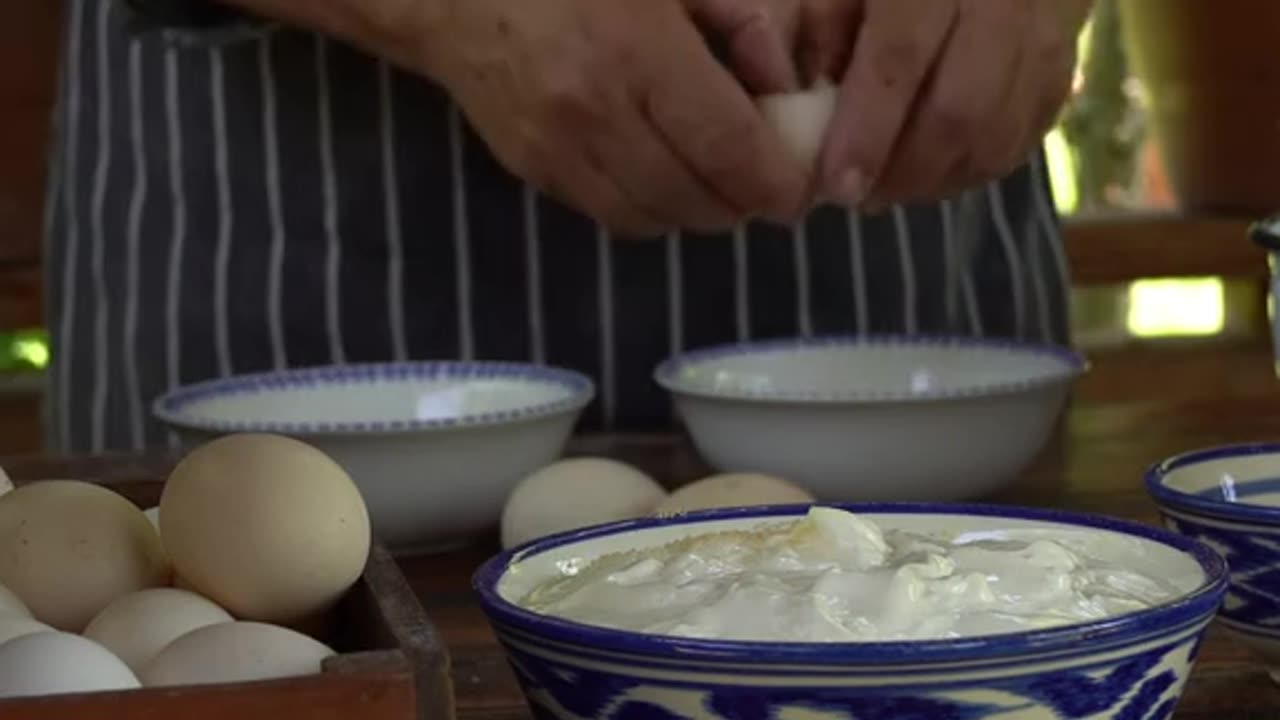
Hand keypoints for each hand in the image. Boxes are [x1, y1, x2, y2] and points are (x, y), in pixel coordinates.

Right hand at [411, 0, 812, 234]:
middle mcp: (596, 114)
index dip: (776, 183)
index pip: (730, 150)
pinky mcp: (532, 172)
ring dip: (697, 211)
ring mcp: (558, 152)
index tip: (800, 187)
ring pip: (656, 220)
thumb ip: (738, 21)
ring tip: (716, 181)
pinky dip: (651, 208)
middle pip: (698, 200)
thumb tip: (784, 88)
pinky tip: (662, 174)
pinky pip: (612, 216)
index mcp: (639, 52)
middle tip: (764, 181)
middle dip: (743, 203)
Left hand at [817, 0, 1091, 206]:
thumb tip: (801, 98)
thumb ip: (820, 25)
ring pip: (998, 133)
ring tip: (891, 189)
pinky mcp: (1067, 62)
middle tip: (861, 198)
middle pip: (960, 111)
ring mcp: (1048, 29)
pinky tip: (934, 173)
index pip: (899, 58)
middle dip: (904, 171)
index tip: (838, 186)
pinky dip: (975, 168)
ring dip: (938, 179)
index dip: (868, 131)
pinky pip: (1025, 137)